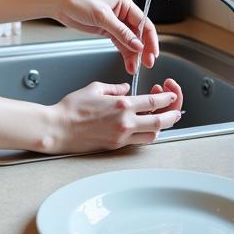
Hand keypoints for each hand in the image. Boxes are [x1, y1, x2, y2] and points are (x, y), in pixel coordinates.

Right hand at [44, 82, 181, 153]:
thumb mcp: (95, 88)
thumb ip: (114, 88)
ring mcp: (121, 136)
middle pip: (161, 121)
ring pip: (153, 134)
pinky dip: (147, 133)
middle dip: (173, 114)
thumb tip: (125, 89)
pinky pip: (139, 141)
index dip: (168, 97)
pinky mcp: (116, 145)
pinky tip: (143, 125)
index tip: (171, 93)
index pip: (154, 101)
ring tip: (161, 117)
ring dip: (161, 126)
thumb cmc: (71, 108)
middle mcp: (125, 122)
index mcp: (122, 105)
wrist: (58, 128)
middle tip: (175, 108)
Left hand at [51, 0, 158, 73]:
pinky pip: (120, 43)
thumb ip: (121, 32)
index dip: (150, 40)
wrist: (60, 3)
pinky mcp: (106, 30)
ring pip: (130, 41)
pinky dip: (124, 53)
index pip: (144, 23)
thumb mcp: (102, 17)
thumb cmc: (78, 1)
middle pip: (139, 34)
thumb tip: (137, 45)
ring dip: (133, 55)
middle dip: (143, 49)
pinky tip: (128, 63)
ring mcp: (115, 22)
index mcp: (125, 3)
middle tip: (147, 64)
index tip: (152, 54)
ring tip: (134, 68)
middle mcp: (123, 12)